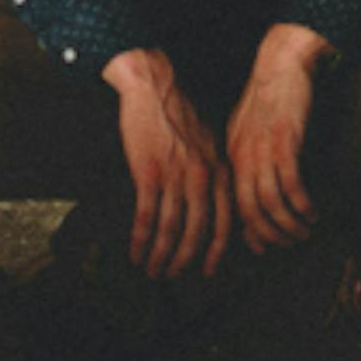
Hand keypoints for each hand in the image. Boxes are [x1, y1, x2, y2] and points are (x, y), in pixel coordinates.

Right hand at [103, 49, 231, 278]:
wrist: (155, 84)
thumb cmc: (179, 110)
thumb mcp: (209, 139)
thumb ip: (212, 169)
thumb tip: (211, 198)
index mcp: (220, 169)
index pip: (225, 220)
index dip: (216, 250)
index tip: (208, 269)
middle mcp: (203, 176)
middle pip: (198, 231)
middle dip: (185, 260)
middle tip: (173, 276)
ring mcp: (177, 175)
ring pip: (172, 229)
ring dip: (161, 255)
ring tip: (152, 270)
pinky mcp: (149, 172)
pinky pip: (147, 216)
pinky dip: (141, 239)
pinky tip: (136, 251)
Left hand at [226, 24, 332, 253]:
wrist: (281, 62)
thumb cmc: (269, 94)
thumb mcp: (250, 128)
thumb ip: (250, 158)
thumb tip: (257, 190)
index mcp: (233, 154)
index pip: (235, 204)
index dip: (250, 231)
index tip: (265, 246)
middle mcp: (243, 155)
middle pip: (250, 210)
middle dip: (271, 234)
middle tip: (291, 243)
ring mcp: (262, 149)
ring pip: (270, 202)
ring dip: (289, 223)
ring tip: (305, 230)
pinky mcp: (285, 141)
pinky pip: (291, 184)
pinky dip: (302, 203)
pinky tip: (313, 211)